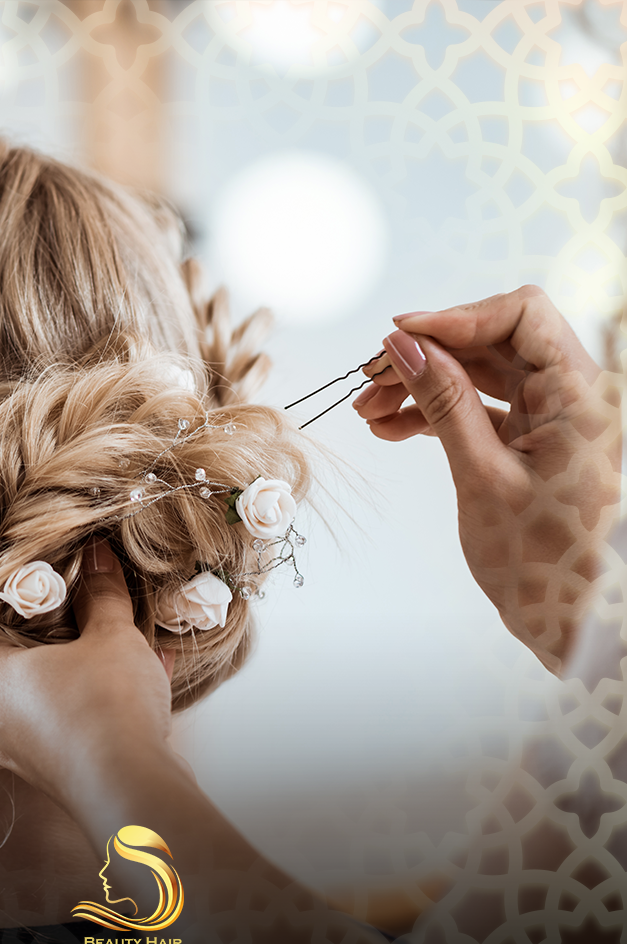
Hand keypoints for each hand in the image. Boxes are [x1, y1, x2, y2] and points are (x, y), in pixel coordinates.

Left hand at [0, 539, 177, 807]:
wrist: (137, 791)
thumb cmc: (106, 706)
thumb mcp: (111, 636)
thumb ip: (103, 595)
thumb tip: (98, 554)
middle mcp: (2, 723)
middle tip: (5, 643)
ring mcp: (32, 756)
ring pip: (16, 725)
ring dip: (39, 695)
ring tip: (71, 666)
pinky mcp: (68, 774)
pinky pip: (75, 732)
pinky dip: (98, 708)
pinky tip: (142, 680)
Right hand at [353, 285, 620, 669]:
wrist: (569, 621)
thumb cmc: (542, 563)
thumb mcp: (481, 474)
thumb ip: (444, 401)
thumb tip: (405, 345)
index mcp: (582, 396)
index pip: (522, 315)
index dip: (456, 317)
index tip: (399, 337)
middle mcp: (573, 397)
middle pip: (492, 343)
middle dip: (426, 356)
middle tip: (370, 379)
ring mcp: (550, 419)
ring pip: (478, 375)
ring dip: (422, 385)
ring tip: (370, 410)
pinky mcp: (529, 441)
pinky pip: (478, 409)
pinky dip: (435, 413)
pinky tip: (392, 428)